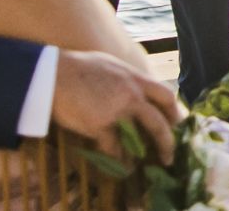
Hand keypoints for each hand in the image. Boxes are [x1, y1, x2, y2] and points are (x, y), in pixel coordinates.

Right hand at [47, 49, 181, 158]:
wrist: (51, 74)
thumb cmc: (77, 67)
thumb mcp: (111, 65)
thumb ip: (128, 79)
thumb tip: (137, 88)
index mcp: (135, 78)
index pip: (166, 96)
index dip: (175, 113)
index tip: (177, 125)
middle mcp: (130, 94)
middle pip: (158, 122)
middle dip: (168, 142)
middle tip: (169, 155)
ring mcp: (116, 111)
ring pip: (140, 138)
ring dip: (144, 154)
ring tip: (146, 164)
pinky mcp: (99, 125)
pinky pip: (115, 148)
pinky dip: (119, 158)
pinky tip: (121, 164)